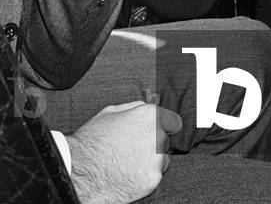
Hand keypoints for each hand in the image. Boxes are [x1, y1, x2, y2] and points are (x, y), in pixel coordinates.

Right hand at [66, 101, 181, 203]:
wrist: (80, 172)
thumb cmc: (92, 141)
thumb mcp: (110, 113)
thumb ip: (134, 108)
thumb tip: (145, 108)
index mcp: (149, 116)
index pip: (174, 122)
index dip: (166, 128)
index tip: (159, 134)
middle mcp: (157, 135)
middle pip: (165, 142)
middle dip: (153, 145)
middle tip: (132, 150)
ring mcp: (156, 159)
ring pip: (161, 161)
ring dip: (150, 162)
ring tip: (127, 163)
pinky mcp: (152, 180)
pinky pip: (153, 177)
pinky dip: (143, 178)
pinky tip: (126, 175)